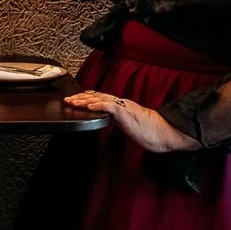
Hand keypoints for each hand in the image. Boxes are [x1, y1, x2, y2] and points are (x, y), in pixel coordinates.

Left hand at [65, 90, 198, 152]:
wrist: (163, 132)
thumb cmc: (149, 131)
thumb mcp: (129, 124)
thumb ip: (118, 119)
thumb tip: (108, 119)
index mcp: (121, 106)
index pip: (101, 98)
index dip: (86, 97)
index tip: (75, 98)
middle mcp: (121, 103)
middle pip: (97, 97)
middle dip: (80, 98)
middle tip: (67, 99)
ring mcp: (123, 107)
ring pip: (100, 99)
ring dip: (84, 101)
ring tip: (73, 102)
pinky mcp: (127, 113)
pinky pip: (110, 107)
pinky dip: (98, 105)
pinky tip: (88, 107)